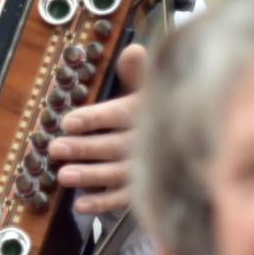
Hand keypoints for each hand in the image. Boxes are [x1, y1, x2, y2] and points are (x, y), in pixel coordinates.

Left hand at [48, 42, 147, 216]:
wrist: (198, 132)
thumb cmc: (164, 105)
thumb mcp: (154, 83)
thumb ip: (139, 70)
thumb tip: (132, 49)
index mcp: (150, 110)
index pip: (120, 114)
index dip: (94, 118)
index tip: (67, 122)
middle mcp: (151, 140)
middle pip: (113, 145)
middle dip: (83, 148)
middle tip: (55, 149)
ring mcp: (151, 167)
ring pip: (117, 173)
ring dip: (90, 176)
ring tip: (63, 176)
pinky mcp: (149, 188)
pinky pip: (126, 198)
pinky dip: (103, 203)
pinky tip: (80, 205)